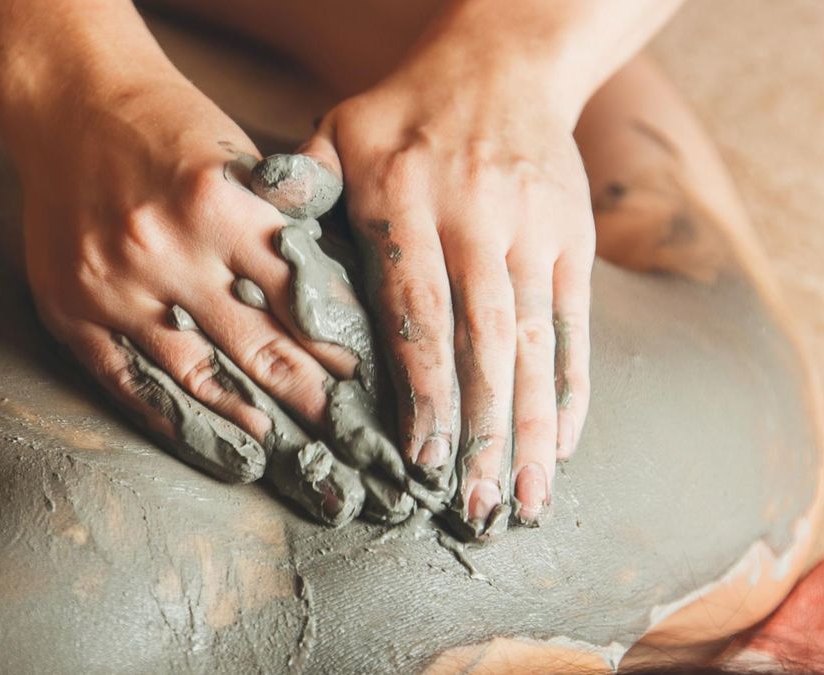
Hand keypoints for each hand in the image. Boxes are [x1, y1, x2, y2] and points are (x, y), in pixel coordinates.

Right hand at [11, 70, 393, 522]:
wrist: (72, 100)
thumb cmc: (171, 127)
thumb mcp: (241, 155)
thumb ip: (282, 224)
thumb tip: (338, 304)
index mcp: (219, 205)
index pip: (298, 296)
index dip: (340, 347)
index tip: (374, 388)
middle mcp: (166, 250)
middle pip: (257, 344)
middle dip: (313, 398)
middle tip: (354, 442)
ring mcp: (114, 287)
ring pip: (197, 374)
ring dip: (252, 420)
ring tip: (294, 455)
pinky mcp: (72, 311)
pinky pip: (128, 382)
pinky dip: (175, 421)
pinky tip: (215, 444)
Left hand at [300, 48, 595, 533]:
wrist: (505, 61)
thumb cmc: (403, 111)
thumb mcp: (337, 132)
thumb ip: (297, 192)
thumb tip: (249, 245)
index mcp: (407, 201)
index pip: (417, 309)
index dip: (424, 387)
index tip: (420, 457)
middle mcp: (478, 221)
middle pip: (483, 343)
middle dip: (480, 432)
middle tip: (471, 509)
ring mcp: (534, 233)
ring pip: (535, 346)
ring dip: (530, 430)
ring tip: (523, 501)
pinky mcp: (572, 242)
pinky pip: (573, 326)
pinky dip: (571, 389)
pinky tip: (562, 447)